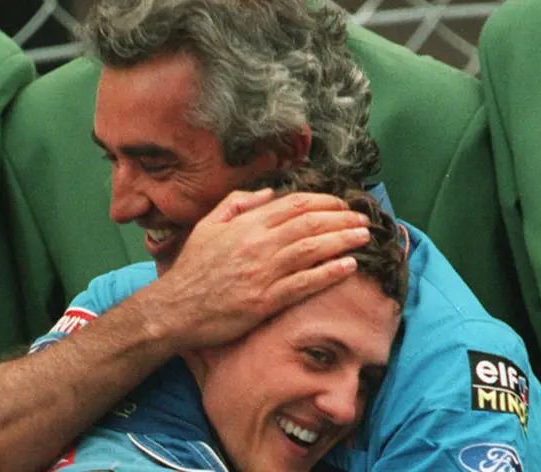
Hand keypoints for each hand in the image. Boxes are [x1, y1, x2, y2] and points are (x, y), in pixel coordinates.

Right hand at [147, 189, 369, 349]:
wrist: (175, 309)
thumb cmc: (193, 268)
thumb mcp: (208, 225)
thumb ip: (237, 203)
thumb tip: (268, 192)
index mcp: (246, 224)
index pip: (294, 204)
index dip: (325, 202)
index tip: (343, 205)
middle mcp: (258, 244)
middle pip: (311, 224)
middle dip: (342, 219)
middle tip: (363, 220)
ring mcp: (263, 273)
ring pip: (313, 250)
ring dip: (344, 241)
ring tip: (365, 237)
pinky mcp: (266, 300)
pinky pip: (305, 283)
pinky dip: (330, 272)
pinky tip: (349, 266)